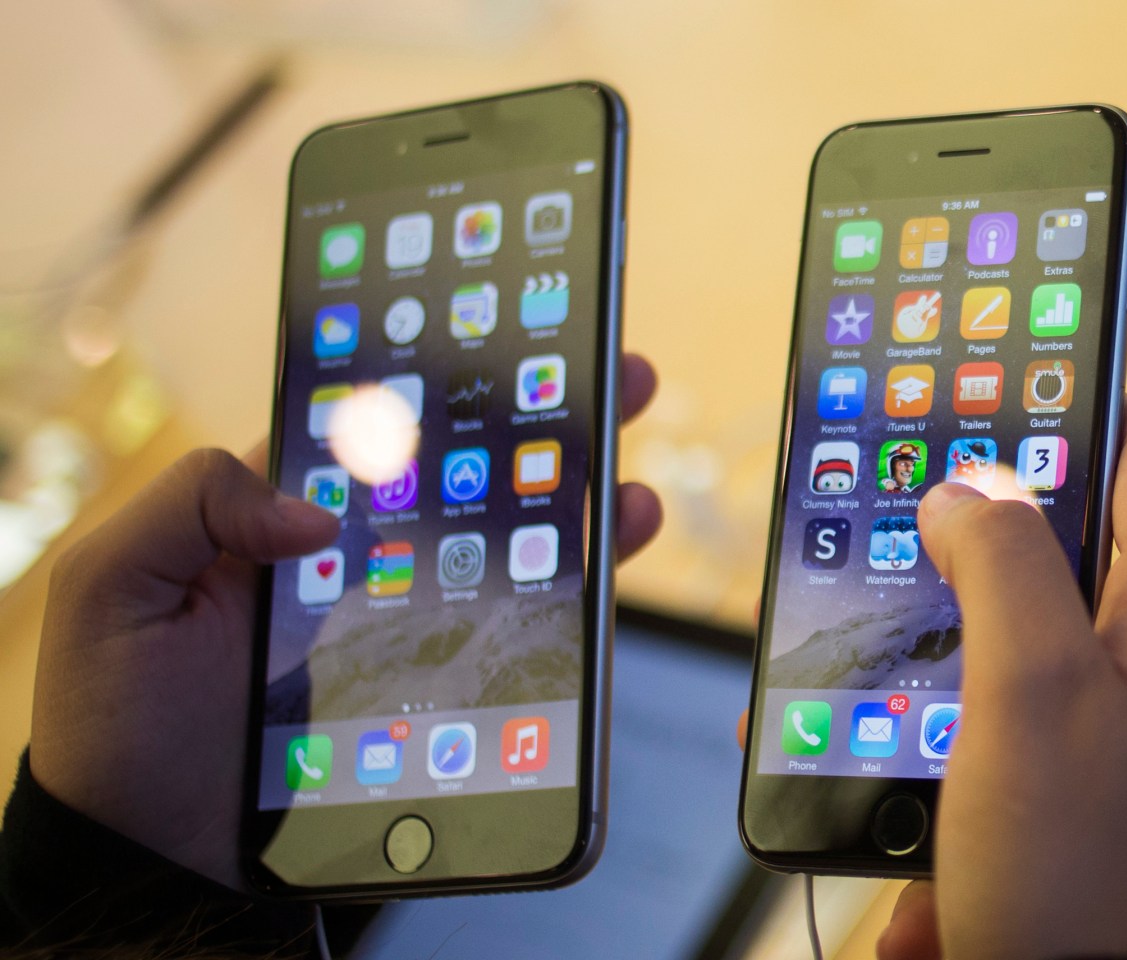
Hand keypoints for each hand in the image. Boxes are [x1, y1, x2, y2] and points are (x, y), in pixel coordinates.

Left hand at [28, 354, 661, 889]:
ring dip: (578, 506)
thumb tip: (314, 509)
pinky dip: (570, 601)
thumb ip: (191, 503)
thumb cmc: (118, 723)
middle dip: (544, 423)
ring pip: (506, 549)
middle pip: (466, 476)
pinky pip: (512, 634)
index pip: (379, 431)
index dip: (445, 380)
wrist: (158, 859)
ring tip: (628, 483)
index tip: (508, 338)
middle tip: (615, 379)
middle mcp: (357, 561)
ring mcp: (402, 624)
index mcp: (284, 518)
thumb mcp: (112, 586)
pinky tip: (607, 569)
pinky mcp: (433, 687)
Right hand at [878, 397, 1126, 959]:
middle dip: (984, 526)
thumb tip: (972, 488)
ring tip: (879, 633)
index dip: (1070, 400)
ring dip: (958, 620)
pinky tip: (898, 730)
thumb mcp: (1029, 692)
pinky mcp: (1105, 772)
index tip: (989, 390)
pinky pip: (1030, 701)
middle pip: (1081, 533)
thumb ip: (1003, 563)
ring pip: (1041, 620)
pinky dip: (964, 699)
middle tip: (906, 520)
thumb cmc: (1083, 871)